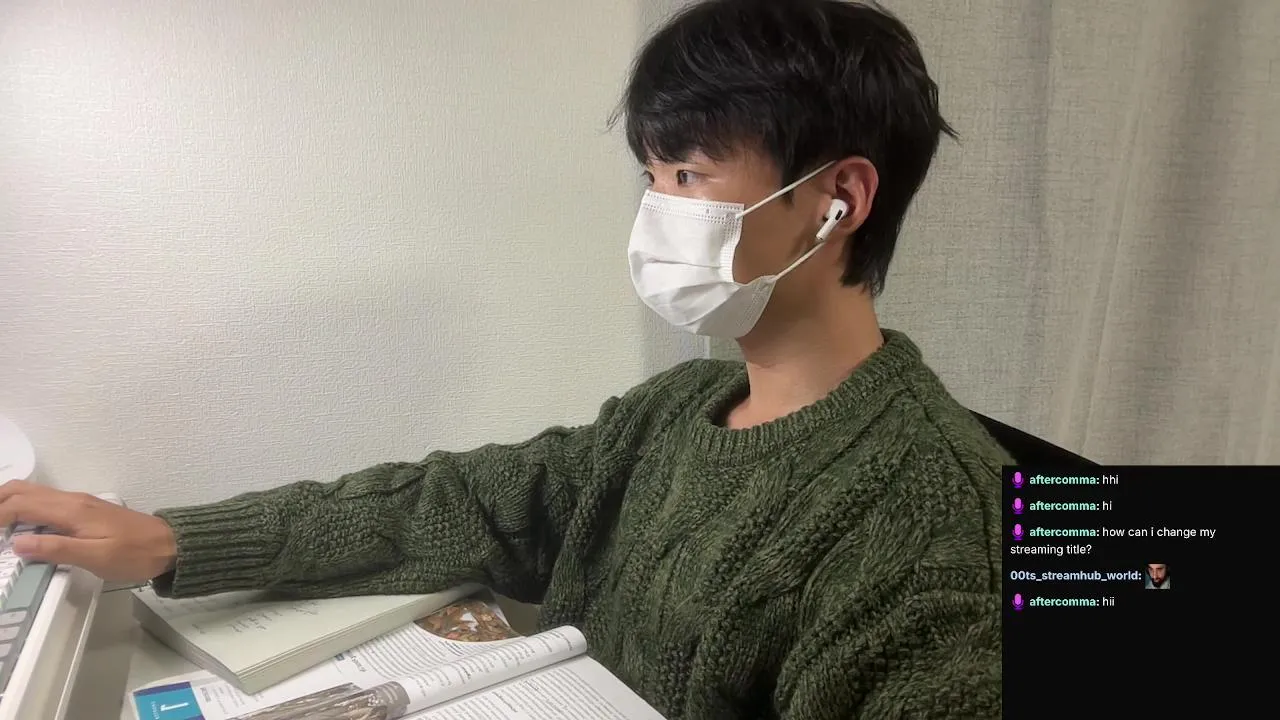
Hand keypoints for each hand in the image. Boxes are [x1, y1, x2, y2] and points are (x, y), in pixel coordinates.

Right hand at [0, 480, 176, 582]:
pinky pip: (45, 502)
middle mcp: (71, 500)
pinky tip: (18, 525)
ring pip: (32, 493)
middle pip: (22, 490)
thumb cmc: (136, 554)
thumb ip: (57, 549)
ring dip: (7, 503)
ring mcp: (78, 503)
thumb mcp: (96, 557)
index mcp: (71, 510)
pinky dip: (23, 508)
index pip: (20, 505)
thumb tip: (17, 543)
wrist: (170, 544)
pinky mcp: (84, 510)